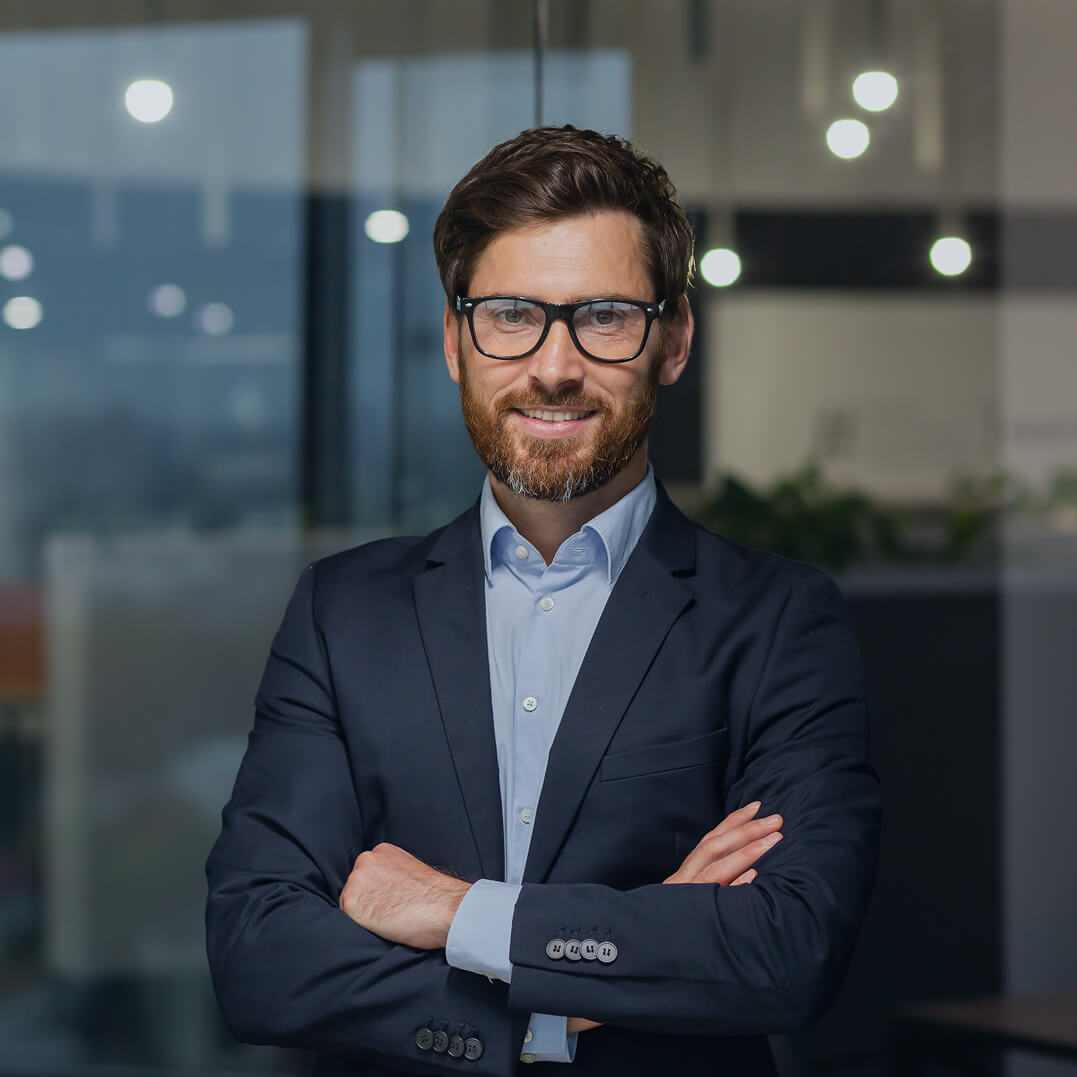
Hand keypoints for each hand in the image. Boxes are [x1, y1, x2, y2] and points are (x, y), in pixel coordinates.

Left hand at [338, 843, 470, 949]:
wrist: (446, 908)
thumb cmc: (436, 896)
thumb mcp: (412, 871)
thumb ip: (393, 873)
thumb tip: (385, 887)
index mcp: (382, 851)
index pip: (367, 876)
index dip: (377, 894)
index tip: (391, 902)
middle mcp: (365, 860)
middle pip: (355, 888)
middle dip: (367, 902)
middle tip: (390, 913)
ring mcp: (356, 880)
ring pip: (350, 904)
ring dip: (363, 915)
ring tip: (389, 920)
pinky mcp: (351, 903)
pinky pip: (347, 921)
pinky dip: (361, 927)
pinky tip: (382, 927)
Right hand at [562, 803, 781, 1035]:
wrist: (628, 961)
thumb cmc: (667, 931)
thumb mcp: (685, 902)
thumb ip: (708, 885)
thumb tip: (748, 873)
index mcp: (684, 876)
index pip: (710, 840)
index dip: (733, 821)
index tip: (756, 807)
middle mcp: (682, 883)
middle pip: (714, 848)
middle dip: (747, 831)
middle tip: (776, 819)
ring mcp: (684, 901)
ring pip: (715, 870)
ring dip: (747, 852)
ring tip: (773, 840)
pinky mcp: (689, 921)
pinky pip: (712, 901)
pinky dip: (732, 887)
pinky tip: (753, 878)